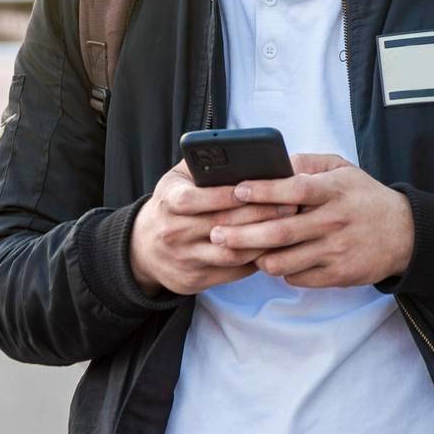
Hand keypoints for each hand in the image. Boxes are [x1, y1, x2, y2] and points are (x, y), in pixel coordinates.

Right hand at [129, 159, 294, 296]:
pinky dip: (255, 260)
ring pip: (232, 253)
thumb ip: (202, 166)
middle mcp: (173, 233)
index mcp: (168, 202)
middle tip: (290, 205)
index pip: (198, 199)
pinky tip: (273, 247)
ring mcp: (183, 259)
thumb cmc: (170, 204)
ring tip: (288, 227)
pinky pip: (232, 272)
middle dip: (260, 215)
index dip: (229, 195)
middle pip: (223, 226)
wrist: (143, 248)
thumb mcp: (176, 180)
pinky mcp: (194, 280)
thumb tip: (238, 153)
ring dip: (263, 241)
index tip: (261, 187)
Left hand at [209, 153, 414, 288]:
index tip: (236, 190)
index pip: (294, 189)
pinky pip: (298, 277)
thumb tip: (276, 161)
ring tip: (235, 250)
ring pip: (285, 261)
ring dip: (256, 257)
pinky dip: (280, 271)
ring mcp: (336, 251)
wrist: (404, 234)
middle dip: (243, 234)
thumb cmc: (364, 198)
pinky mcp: (338, 275)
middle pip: (281, 231)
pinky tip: (269, 261)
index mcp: (334, 191)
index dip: (263, 190)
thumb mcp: (343, 170)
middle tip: (215, 234)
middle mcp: (334, 222)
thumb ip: (309, 164)